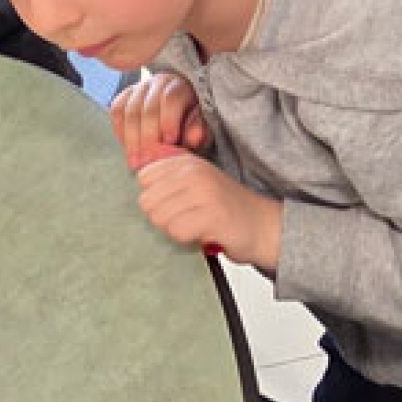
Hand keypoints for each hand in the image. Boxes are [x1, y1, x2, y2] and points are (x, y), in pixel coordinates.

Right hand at [111, 73, 211, 169]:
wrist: (180, 115)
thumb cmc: (192, 122)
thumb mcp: (202, 126)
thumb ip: (199, 129)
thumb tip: (193, 136)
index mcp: (180, 85)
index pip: (170, 98)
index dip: (168, 120)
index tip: (169, 142)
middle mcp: (158, 82)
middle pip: (147, 107)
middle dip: (147, 136)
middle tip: (148, 159)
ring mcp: (138, 88)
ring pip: (128, 110)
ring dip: (131, 139)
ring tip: (135, 161)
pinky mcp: (124, 96)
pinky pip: (116, 111)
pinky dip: (119, 130)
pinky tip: (126, 146)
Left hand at [137, 152, 280, 268]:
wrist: (265, 226)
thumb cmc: (224, 209)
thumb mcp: (194, 184)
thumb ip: (166, 180)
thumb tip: (136, 188)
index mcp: (186, 162)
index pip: (143, 179)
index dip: (157, 198)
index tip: (178, 203)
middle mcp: (194, 172)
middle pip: (147, 202)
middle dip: (164, 218)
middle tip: (188, 218)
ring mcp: (204, 192)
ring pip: (160, 218)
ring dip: (177, 229)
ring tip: (198, 225)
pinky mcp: (212, 215)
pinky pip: (177, 232)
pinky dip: (188, 239)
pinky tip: (205, 233)